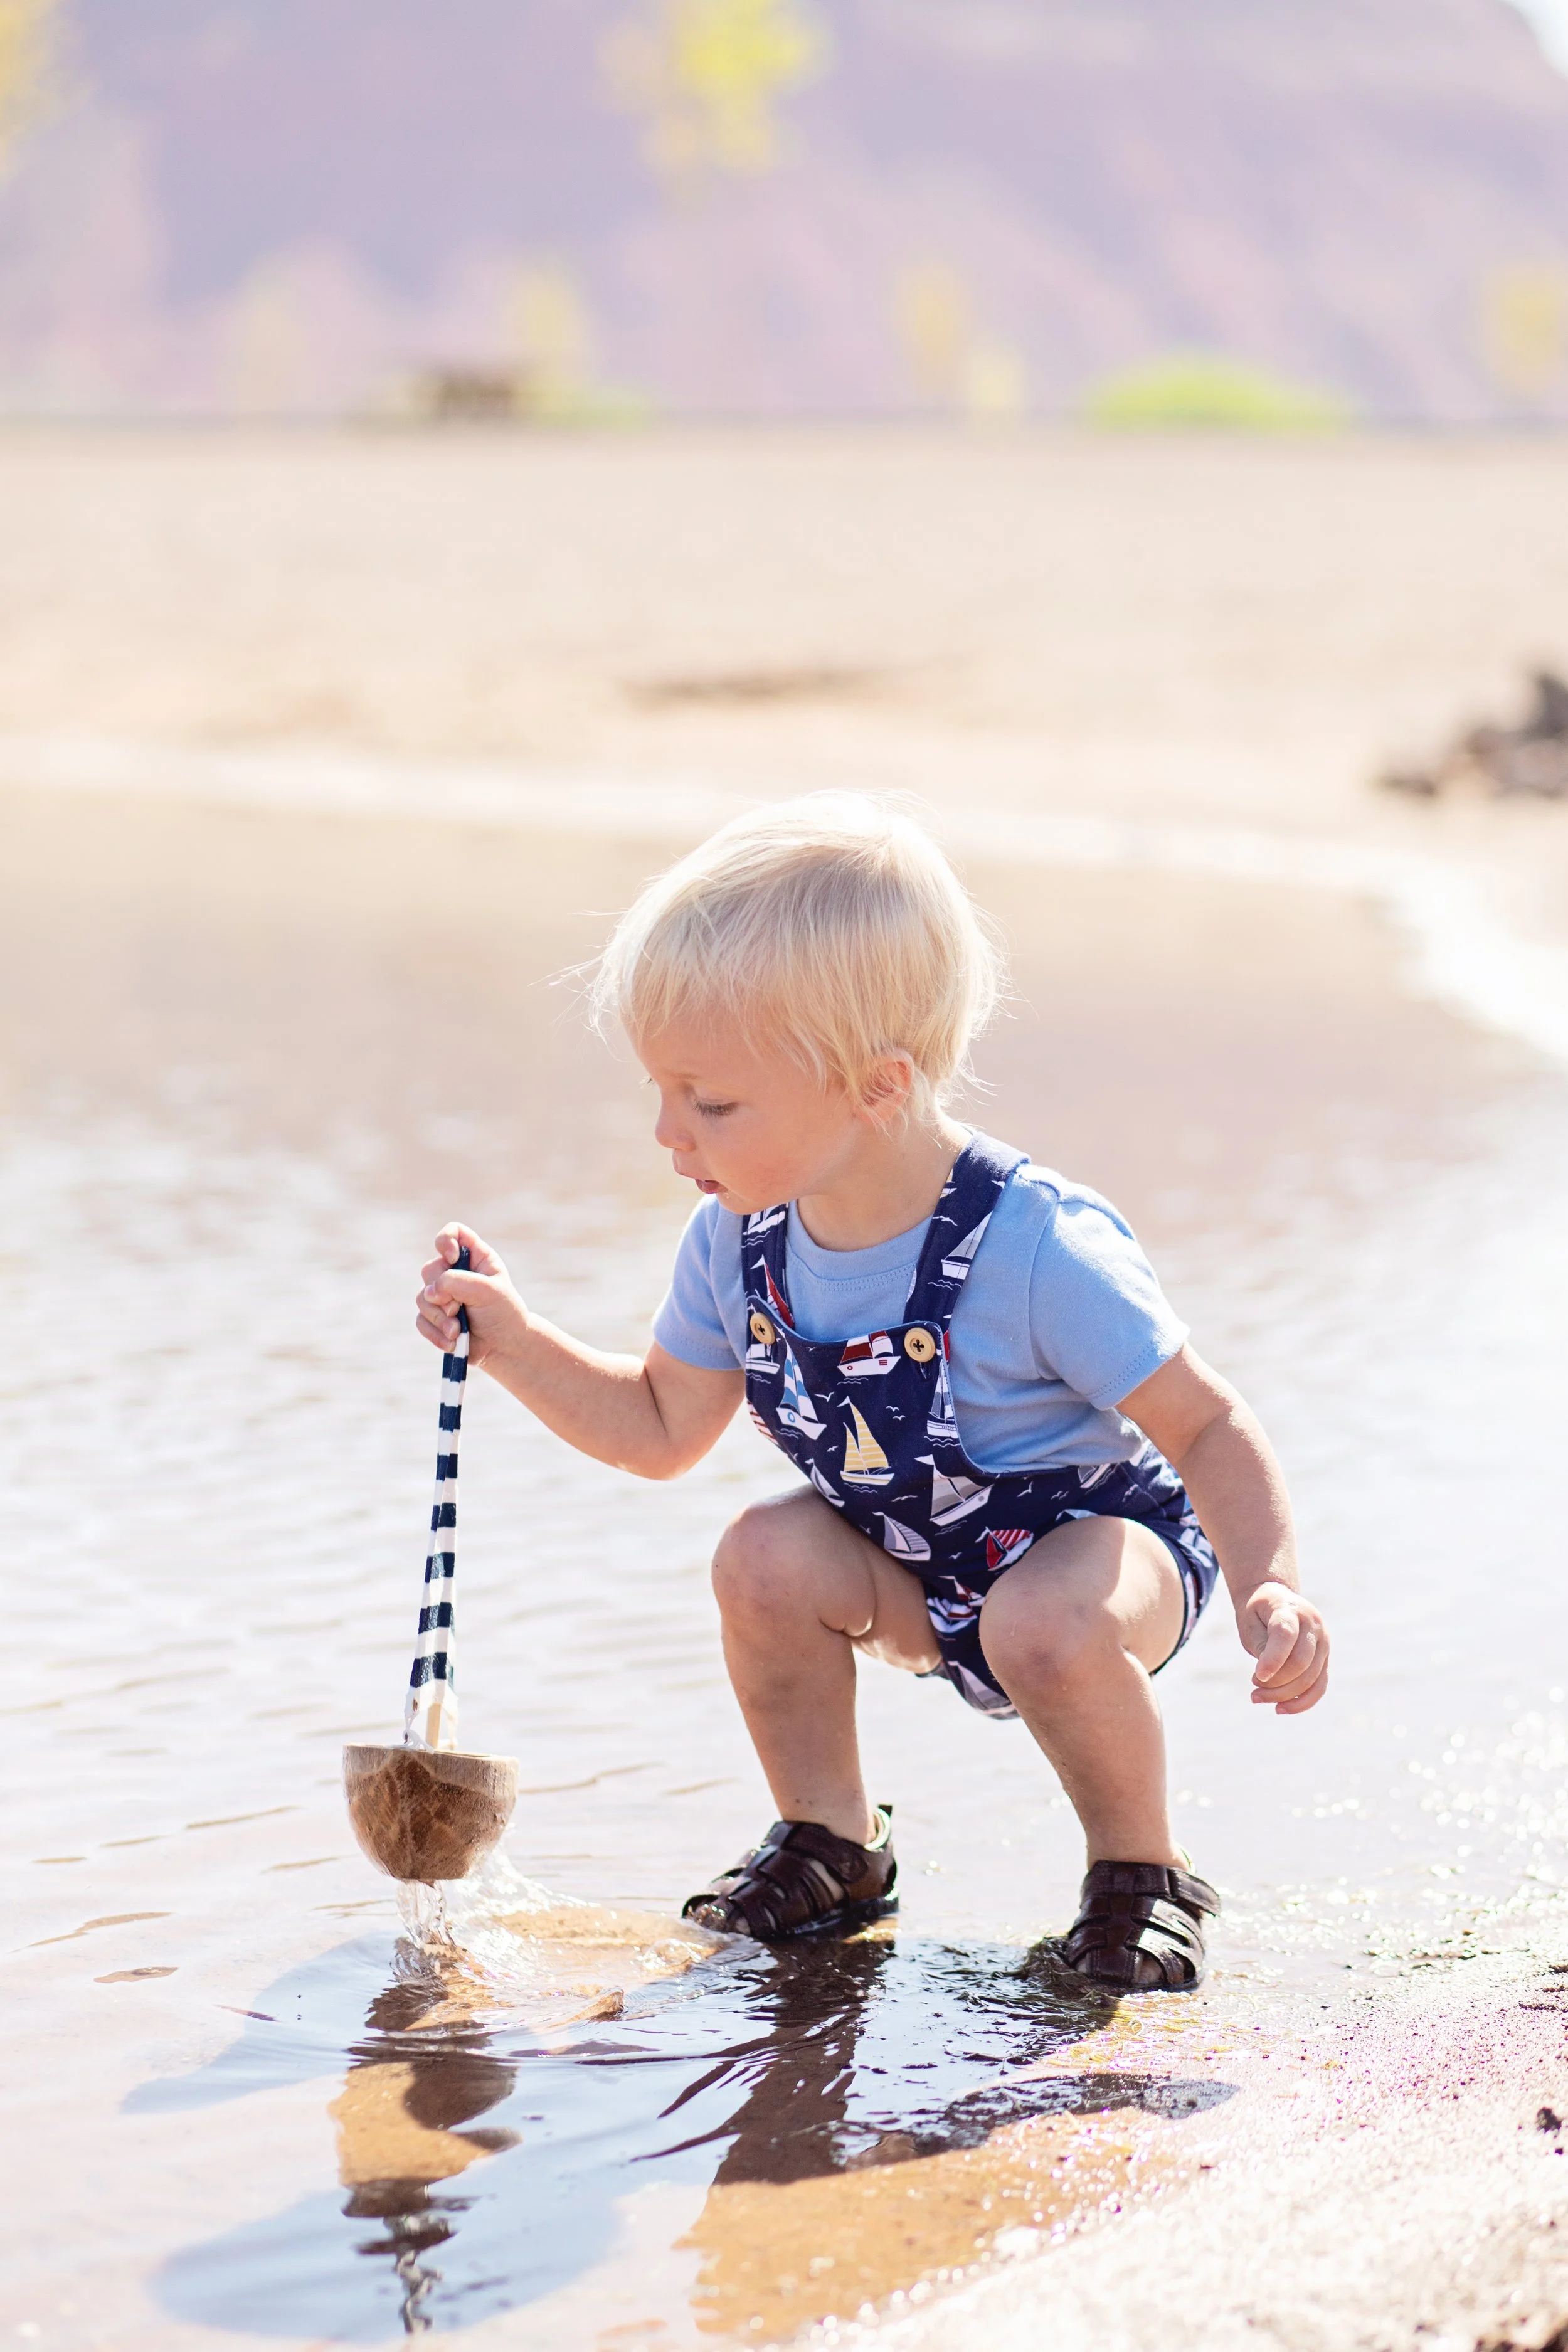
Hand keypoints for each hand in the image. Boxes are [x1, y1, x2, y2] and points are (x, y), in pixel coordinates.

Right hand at [415, 1224, 527, 1373]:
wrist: (505, 1346)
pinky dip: (434, 1333)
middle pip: (430, 1269)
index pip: (452, 1233)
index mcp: (474, 1257)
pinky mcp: (435, 1317)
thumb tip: (429, 1292)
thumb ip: (458, 1283)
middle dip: (441, 1293)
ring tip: (456, 1331)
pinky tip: (451, 1343)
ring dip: (439, 1318)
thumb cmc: (503, 1312)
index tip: (452, 1258)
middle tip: (457, 1309)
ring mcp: (443, 1295)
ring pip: (423, 1298)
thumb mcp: (488, 1292)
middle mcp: (455, 1272)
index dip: (446, 1240)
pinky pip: (421, 1320)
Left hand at [1237, 1581, 1328, 1715]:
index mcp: (1289, 1608)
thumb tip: (1269, 1677)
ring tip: (1258, 1698)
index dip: (1273, 1659)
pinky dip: (1302, 1701)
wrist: (1277, 1598)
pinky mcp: (1325, 1658)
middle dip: (1276, 1682)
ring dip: (1284, 1695)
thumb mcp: (1250, 1622)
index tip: (1256, 1677)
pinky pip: (1320, 1686)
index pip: (1285, 1635)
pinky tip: (1281, 1708)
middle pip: (1300, 1662)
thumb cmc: (1258, 1612)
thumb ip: (1261, 1645)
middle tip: (1253, 1688)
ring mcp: (1324, 1642)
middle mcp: (1313, 1624)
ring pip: (1310, 1678)